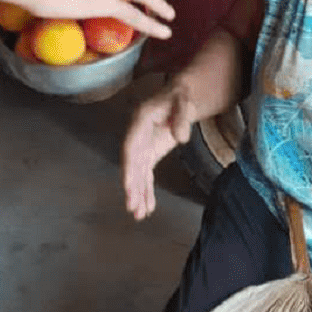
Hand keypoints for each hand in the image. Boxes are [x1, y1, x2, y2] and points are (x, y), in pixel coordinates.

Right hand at [122, 83, 195, 220]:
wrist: (179, 97)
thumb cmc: (179, 97)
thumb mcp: (183, 102)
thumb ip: (182, 118)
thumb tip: (181, 138)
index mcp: (140, 121)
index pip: (130, 146)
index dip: (128, 167)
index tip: (128, 185)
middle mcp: (136, 135)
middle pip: (132, 164)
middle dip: (131, 187)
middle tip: (132, 208)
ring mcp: (142, 146)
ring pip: (137, 173)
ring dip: (138, 193)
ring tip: (140, 215)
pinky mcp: (150, 154)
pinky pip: (146, 175)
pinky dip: (147, 190)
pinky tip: (148, 207)